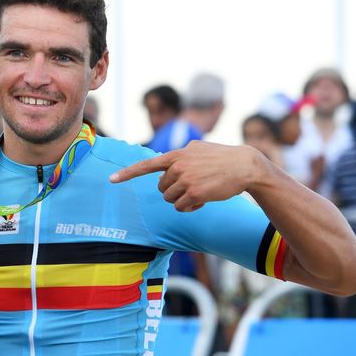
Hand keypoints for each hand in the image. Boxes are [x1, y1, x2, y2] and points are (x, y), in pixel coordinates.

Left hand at [109, 141, 263, 211]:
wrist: (245, 166)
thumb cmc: (222, 158)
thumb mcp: (197, 148)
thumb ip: (179, 154)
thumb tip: (163, 162)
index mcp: (176, 154)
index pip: (146, 165)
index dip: (127, 174)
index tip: (111, 180)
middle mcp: (177, 166)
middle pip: (161, 188)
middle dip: (173, 190)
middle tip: (191, 185)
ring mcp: (185, 180)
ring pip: (170, 199)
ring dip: (182, 199)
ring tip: (199, 191)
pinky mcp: (195, 193)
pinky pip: (181, 207)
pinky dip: (190, 207)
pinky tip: (203, 200)